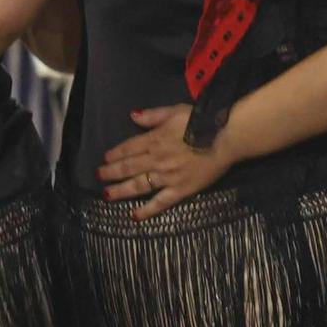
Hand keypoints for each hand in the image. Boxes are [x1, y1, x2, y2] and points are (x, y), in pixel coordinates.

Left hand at [97, 105, 232, 220]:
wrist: (227, 137)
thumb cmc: (204, 121)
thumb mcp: (176, 111)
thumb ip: (153, 115)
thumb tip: (132, 116)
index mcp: (154, 139)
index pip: (129, 148)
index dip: (115, 154)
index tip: (106, 159)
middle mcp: (156, 160)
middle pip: (128, 167)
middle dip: (111, 172)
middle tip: (99, 176)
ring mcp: (166, 177)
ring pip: (138, 185)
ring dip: (120, 191)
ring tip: (106, 195)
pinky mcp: (180, 190)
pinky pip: (160, 202)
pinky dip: (146, 210)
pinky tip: (134, 215)